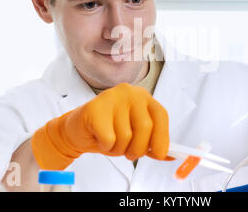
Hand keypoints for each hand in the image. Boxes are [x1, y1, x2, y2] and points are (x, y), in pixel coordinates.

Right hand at [31, 83, 170, 169]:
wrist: (76, 131)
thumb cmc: (108, 131)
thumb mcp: (134, 137)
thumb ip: (152, 143)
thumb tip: (170, 154)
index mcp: (142, 97)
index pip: (160, 115)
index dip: (162, 137)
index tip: (160, 154)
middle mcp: (129, 92)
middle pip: (145, 128)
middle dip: (138, 149)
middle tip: (128, 152)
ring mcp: (111, 97)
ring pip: (126, 136)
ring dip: (119, 149)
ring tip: (110, 141)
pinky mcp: (95, 108)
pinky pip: (110, 139)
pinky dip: (106, 146)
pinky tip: (99, 138)